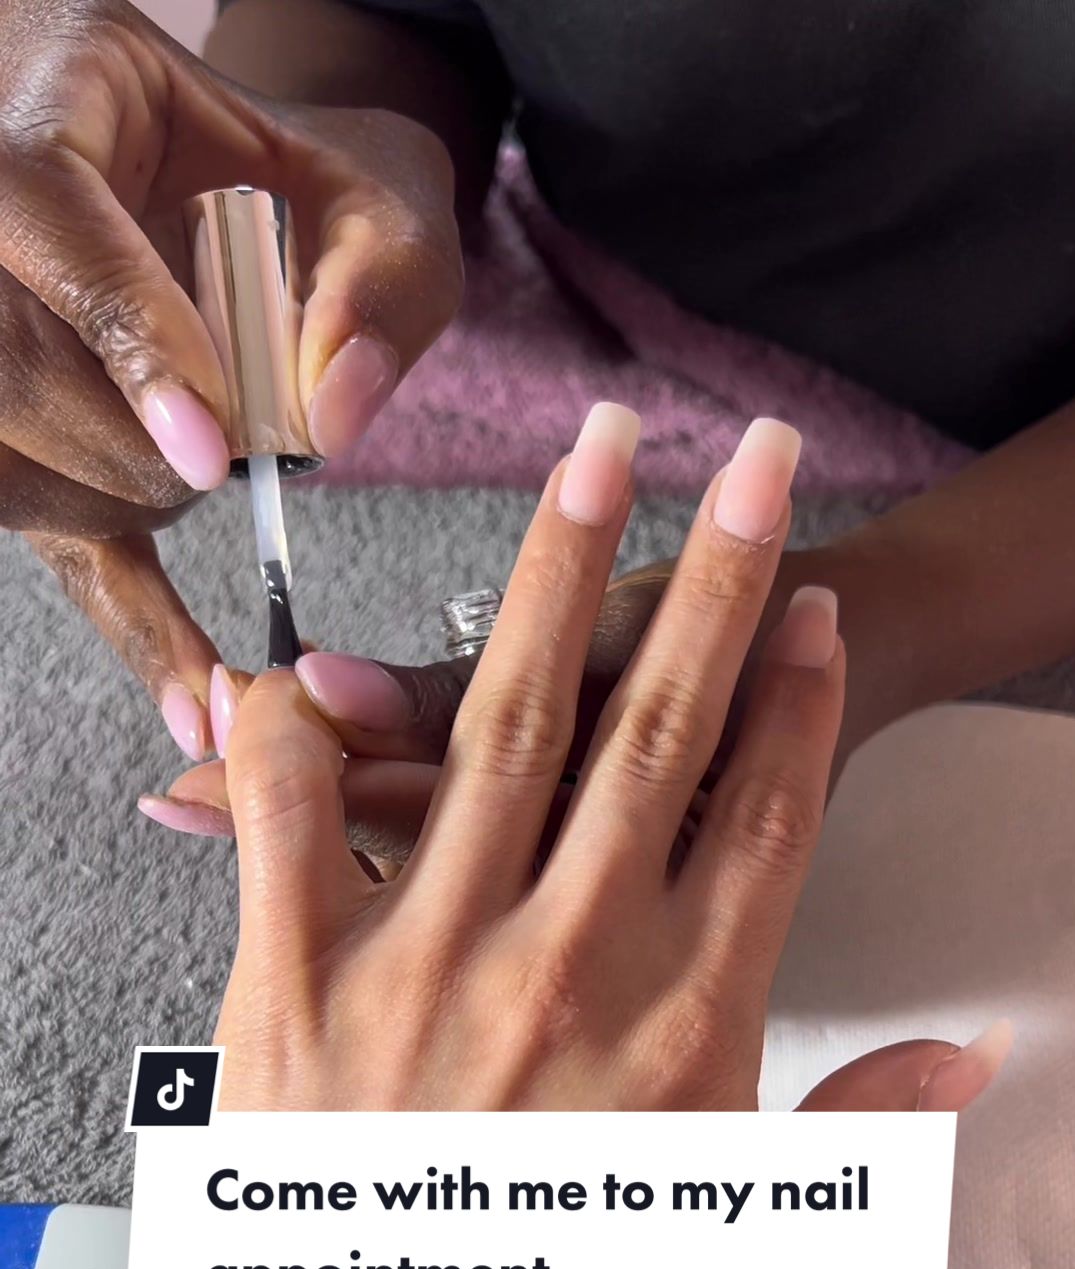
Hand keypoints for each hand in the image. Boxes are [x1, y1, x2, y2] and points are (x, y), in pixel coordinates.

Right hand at [0, 0, 460, 755]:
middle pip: (19, 373)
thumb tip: (335, 414)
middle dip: (149, 450)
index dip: (126, 342)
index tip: (214, 450)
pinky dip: (136, 631)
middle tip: (240, 447)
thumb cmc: (306, 178)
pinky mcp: (17, 439)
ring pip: (16, 466)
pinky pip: (58, 549)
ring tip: (210, 473)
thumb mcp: (381, 187)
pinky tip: (200, 709)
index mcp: (58, 99)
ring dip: (132, 507)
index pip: (44, 218)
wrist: (229, 180)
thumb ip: (384, 276)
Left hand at [214, 406, 1007, 1114]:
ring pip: (500, 730)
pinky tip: (306, 660)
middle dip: (709, 581)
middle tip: (742, 466)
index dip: (796, 700)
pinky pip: (285, 823)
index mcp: (681, 1043)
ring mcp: (416, 968)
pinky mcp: (284, 997)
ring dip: (547, 583)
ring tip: (585, 468)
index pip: (764, 820)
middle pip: (655, 732)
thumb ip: (853, 1164)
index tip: (807, 609)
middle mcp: (557, 972)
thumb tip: (955, 1063)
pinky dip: (291, 733)